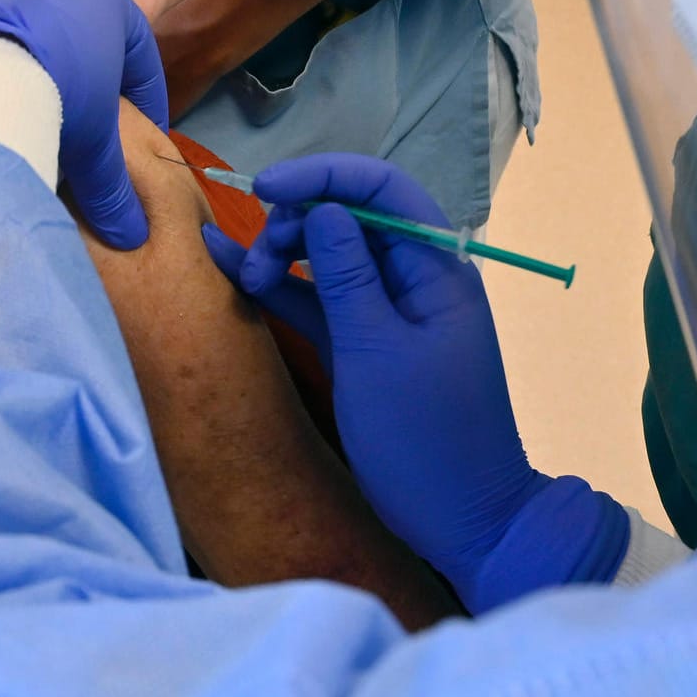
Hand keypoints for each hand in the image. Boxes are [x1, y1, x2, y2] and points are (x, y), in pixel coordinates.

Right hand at [202, 154, 628, 611]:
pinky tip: (233, 269)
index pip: (382, 188)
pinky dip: (282, 285)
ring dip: (284, 252)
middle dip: (297, 219)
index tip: (266, 188)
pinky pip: (320, 297)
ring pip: (329, 253)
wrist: (463, 520)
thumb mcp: (375, 352)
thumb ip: (345, 275)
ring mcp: (389, 311)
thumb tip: (323, 210)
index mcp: (437, 269)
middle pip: (352, 215)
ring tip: (245, 274)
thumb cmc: (426, 438)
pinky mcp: (364, 342)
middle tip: (258, 255)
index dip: (323, 176)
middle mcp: (415, 278)